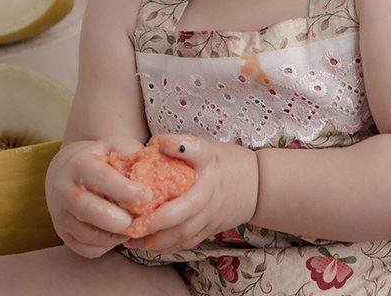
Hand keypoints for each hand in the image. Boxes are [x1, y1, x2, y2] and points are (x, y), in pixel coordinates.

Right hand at [46, 136, 149, 256]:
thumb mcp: (116, 146)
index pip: (98, 178)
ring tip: (133, 228)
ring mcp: (60, 214)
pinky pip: (84, 249)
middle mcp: (63, 190)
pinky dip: (105, 247)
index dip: (123, 189)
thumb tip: (152, 166)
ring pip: (85, 233)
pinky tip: (119, 237)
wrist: (69, 171)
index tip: (146, 195)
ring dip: (113, 236)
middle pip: (86, 209)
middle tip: (138, 221)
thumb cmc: (102, 158)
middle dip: (115, 218)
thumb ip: (132, 153)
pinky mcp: (63, 234)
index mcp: (78, 165)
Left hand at [123, 134, 258, 254]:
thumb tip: (151, 147)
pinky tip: (148, 246)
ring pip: (183, 233)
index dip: (176, 145)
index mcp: (210, 164)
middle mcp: (210, 191)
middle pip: (184, 210)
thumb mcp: (208, 149)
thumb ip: (181, 148)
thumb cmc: (226, 164)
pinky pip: (187, 243)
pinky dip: (167, 247)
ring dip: (156, 240)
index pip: (196, 150)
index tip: (156, 144)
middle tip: (131, 224)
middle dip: (155, 220)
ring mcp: (211, 214)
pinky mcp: (211, 229)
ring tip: (131, 239)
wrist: (258, 185)